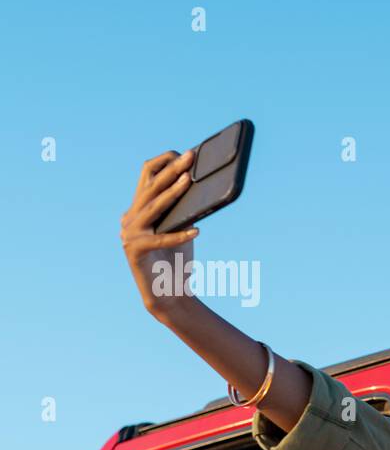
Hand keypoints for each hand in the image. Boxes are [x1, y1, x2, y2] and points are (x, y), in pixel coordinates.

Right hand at [121, 149, 199, 318]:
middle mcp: (130, 218)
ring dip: (172, 193)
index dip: (163, 163)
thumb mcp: (183, 228)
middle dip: (172, 170)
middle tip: (189, 157)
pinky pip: (160, 239)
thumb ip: (185, 208)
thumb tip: (200, 184)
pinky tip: (197, 231)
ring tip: (188, 180)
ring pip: (153, 208)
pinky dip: (179, 236)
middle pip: (151, 188)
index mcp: (139, 209)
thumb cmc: (177, 260)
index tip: (184, 154)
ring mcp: (129, 234)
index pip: (147, 176)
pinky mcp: (134, 251)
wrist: (169, 295)